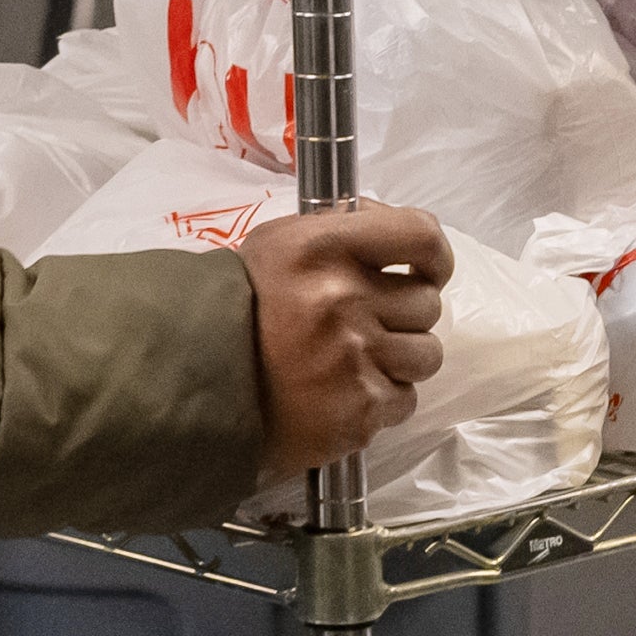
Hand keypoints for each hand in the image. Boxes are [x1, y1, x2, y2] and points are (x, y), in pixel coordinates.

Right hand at [241, 199, 451, 478]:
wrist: (199, 386)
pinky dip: (381, 399)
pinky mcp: (361, 409)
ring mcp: (355, 357)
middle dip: (404, 315)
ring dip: (400, 359)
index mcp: (322, 247)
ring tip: (356, 361)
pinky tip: (343, 392)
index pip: (421, 236)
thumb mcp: (278, 245)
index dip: (436, 256)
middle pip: (427, 303)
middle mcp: (342, 298)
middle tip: (367, 324)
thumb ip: (341, 229)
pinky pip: (405, 399)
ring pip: (427, 354)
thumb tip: (395, 227)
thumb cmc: (242, 310)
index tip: (428, 270)